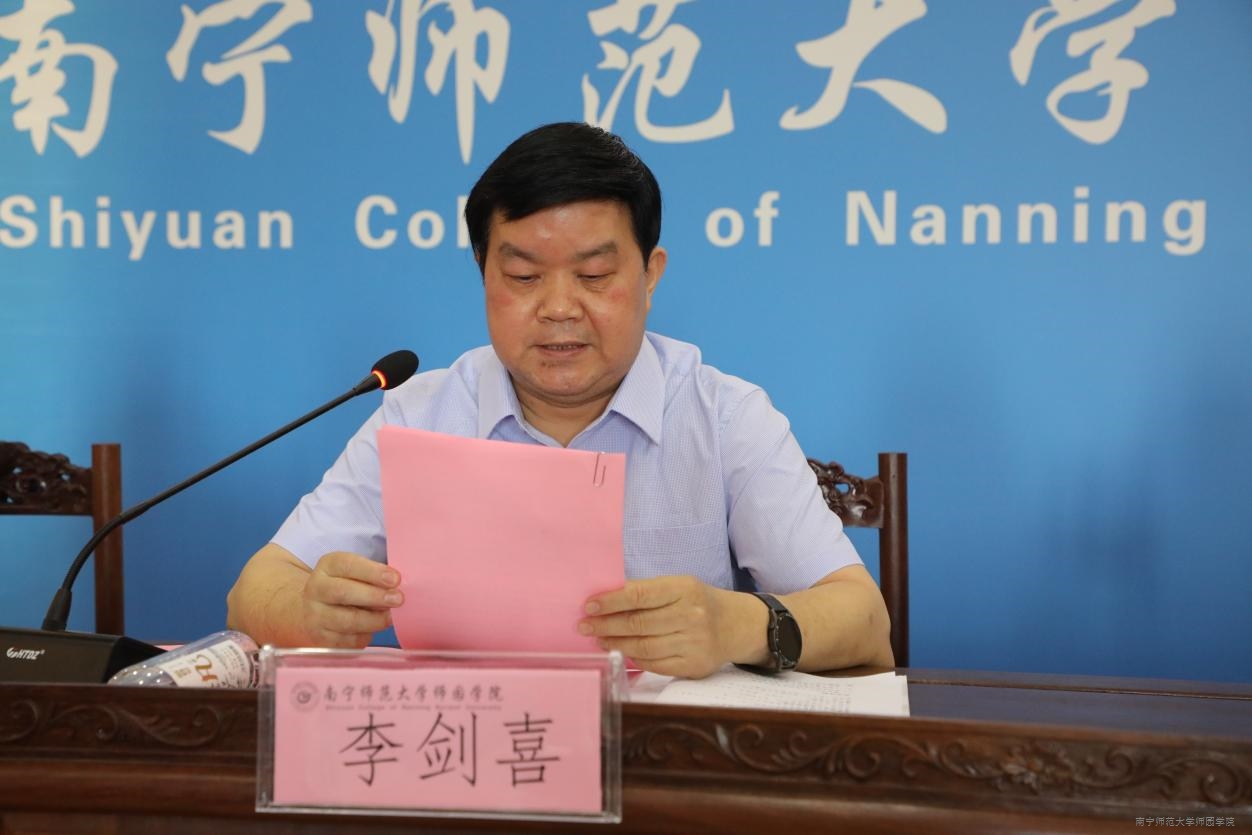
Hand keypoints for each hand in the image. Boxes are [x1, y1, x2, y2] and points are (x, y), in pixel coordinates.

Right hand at [300, 551, 403, 647]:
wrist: (315, 610)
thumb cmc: (347, 586)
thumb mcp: (356, 573)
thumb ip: (374, 576)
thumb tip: (397, 588)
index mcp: (328, 566)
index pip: (348, 565)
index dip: (373, 572)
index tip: (395, 579)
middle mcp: (316, 589)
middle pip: (343, 592)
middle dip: (374, 596)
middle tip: (398, 599)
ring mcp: (316, 616)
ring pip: (347, 620)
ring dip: (374, 620)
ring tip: (390, 618)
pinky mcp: (322, 640)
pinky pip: (348, 640)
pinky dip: (366, 635)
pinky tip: (373, 629)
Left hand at [579, 575, 755, 678]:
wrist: (735, 625)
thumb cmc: (697, 601)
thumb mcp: (678, 586)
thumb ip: (647, 591)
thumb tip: (605, 600)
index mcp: (684, 589)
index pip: (640, 594)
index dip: (611, 601)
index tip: (589, 606)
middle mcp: (691, 615)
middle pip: (638, 623)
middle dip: (606, 625)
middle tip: (584, 626)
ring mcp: (694, 643)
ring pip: (644, 646)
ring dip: (615, 643)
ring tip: (599, 640)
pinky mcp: (693, 665)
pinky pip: (655, 664)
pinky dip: (634, 658)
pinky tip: (621, 652)